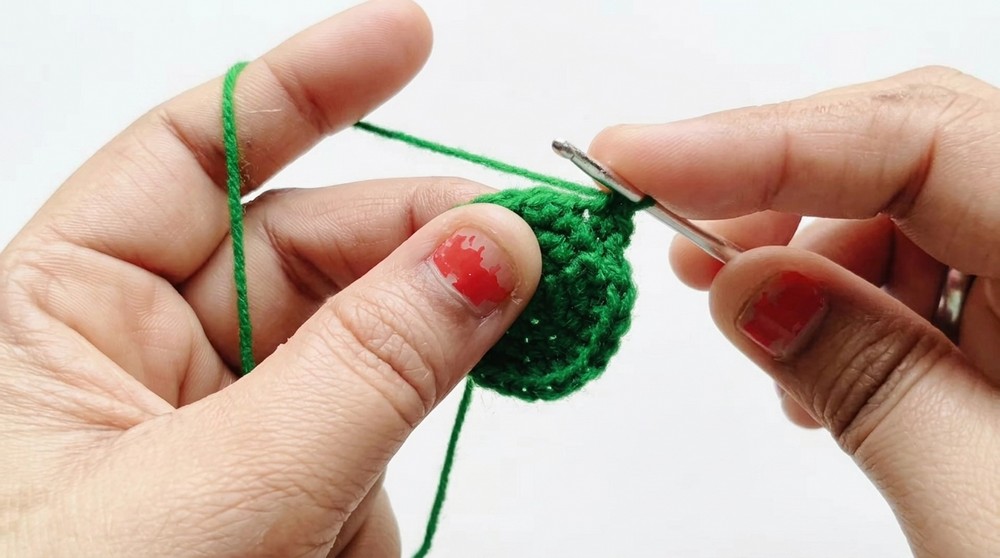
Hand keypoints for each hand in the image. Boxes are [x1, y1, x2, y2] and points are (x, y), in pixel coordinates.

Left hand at [0, 1, 540, 555]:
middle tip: (540, 249)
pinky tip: (337, 552)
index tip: (412, 38)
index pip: (198, 156)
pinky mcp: (274, 503)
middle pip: (311, 253)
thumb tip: (493, 246)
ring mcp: (217, 436)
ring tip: (355, 506)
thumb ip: (368, 368)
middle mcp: (138, 361)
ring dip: (406, 403)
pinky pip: (366, 457)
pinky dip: (386, 486)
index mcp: (57, 317)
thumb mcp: (218, 498)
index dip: (307, 86)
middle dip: (422, 245)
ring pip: (362, 364)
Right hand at [593, 66, 999, 556]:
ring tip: (757, 338)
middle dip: (780, 183)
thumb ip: (874, 388)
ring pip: (917, 209)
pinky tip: (823, 371)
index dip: (765, 139)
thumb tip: (747, 285)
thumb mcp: (991, 520)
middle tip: (673, 234)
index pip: (929, 141)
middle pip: (923, 151)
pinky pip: (933, 272)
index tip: (636, 159)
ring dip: (815, 257)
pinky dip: (853, 304)